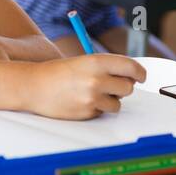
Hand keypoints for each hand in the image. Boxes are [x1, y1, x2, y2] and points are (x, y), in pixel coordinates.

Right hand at [26, 54, 145, 119]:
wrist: (33, 86)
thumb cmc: (58, 73)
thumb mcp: (83, 62)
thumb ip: (107, 67)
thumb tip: (132, 77)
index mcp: (96, 61)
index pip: (131, 67)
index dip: (140, 73)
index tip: (141, 77)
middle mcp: (97, 79)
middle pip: (128, 87)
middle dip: (122, 87)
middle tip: (110, 85)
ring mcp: (92, 98)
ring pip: (117, 103)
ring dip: (110, 100)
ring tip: (91, 94)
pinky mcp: (87, 113)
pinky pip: (102, 113)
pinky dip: (96, 109)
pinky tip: (80, 102)